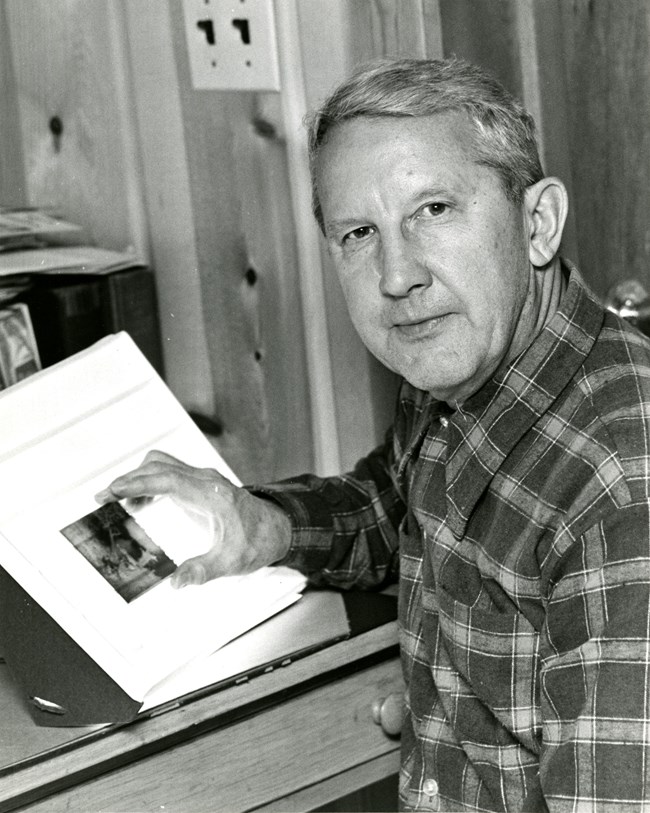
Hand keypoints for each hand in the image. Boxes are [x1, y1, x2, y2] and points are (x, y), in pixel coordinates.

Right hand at [95, 450, 290, 587]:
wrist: (276, 527)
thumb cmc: (256, 543)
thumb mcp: (232, 562)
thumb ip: (203, 571)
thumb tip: (175, 583)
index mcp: (213, 495)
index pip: (169, 479)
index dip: (137, 483)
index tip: (112, 490)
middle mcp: (206, 480)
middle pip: (159, 467)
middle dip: (128, 480)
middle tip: (102, 498)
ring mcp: (203, 478)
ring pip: (162, 465)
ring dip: (137, 478)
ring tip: (117, 502)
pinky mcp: (199, 482)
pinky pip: (168, 473)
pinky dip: (148, 482)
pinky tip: (139, 503)